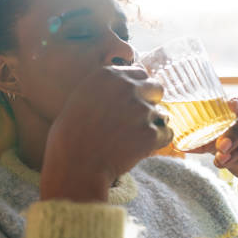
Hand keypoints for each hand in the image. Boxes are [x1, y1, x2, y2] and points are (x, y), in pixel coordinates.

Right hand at [40, 66, 173, 201]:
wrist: (76, 164)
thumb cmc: (71, 135)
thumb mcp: (81, 99)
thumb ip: (106, 88)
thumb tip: (129, 86)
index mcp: (109, 75)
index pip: (140, 73)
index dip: (138, 89)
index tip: (132, 102)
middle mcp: (127, 87)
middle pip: (156, 88)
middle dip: (151, 102)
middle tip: (137, 120)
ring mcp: (141, 110)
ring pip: (162, 114)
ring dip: (151, 125)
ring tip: (130, 139)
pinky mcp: (150, 133)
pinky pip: (166, 134)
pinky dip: (157, 143)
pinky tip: (138, 149)